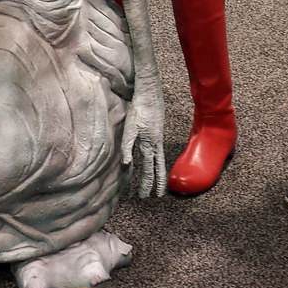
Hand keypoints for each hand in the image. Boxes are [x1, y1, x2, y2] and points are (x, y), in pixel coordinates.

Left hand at [120, 75, 166, 197]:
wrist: (149, 92)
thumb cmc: (138, 108)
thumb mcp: (129, 127)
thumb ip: (127, 146)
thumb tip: (127, 164)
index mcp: (149, 144)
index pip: (149, 169)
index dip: (147, 183)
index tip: (145, 195)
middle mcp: (157, 143)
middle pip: (159, 167)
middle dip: (157, 182)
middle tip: (156, 196)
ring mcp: (159, 137)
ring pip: (160, 159)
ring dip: (159, 172)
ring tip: (159, 183)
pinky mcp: (158, 130)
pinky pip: (159, 151)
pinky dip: (158, 160)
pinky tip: (155, 160)